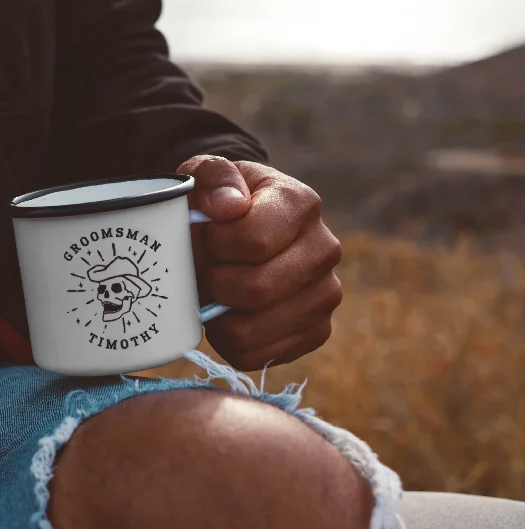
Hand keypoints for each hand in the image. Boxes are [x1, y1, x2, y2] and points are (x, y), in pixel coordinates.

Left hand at [177, 155, 342, 370]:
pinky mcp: (316, 331)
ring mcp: (325, 294)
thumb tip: (228, 206)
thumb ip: (212, 176)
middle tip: (203, 268)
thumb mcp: (205, 173)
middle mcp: (324, 249)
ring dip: (217, 314)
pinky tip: (228, 313)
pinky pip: (257, 355)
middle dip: (214, 282)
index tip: (206, 234)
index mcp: (301, 203)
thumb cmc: (219, 201)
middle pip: (256, 289)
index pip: (252, 241)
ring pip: (253, 329)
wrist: (240, 226)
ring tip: (214, 290)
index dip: (214, 244)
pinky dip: (228, 340)